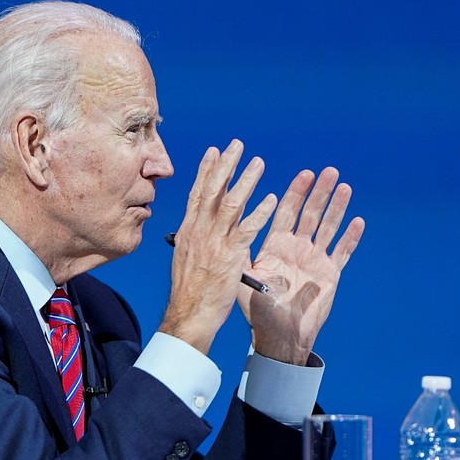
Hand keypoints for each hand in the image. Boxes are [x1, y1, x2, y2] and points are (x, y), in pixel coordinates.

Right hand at [160, 140, 277, 354]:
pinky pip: (248, 229)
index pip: (197, 192)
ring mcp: (214, 242)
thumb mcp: (186, 256)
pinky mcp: (230, 256)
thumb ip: (196, 237)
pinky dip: (260, 212)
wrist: (189, 314)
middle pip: (213, 190)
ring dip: (246, 180)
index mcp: (188, 229)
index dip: (207, 170)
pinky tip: (272, 199)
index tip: (215, 150)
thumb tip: (201, 222)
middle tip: (238, 145)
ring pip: (231, 203)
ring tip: (259, 163)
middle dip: (226, 165)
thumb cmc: (190, 290)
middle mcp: (199, 230)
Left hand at [237, 167, 364, 364]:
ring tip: (344, 187)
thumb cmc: (258, 309)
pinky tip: (358, 221)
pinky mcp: (330, 274)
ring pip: (329, 227)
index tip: (304, 174)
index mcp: (277, 245)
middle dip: (319, 193)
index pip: (287, 211)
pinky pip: (342, 252)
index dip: (296, 192)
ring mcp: (315, 259)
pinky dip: (350, 237)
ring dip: (337, 207)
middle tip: (328, 172)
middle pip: (310, 213)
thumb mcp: (244, 278)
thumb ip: (240, 253)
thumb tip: (229, 227)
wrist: (278, 335)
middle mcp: (297, 248)